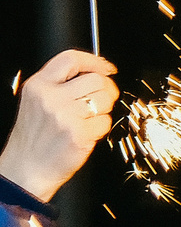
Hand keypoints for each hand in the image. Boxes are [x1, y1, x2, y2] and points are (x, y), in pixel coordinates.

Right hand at [0, 49, 118, 201]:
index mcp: (38, 85)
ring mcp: (65, 116)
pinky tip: (88, 132)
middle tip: (105, 98)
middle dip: (108, 89)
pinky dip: (102, 127)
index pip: (71, 59)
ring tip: (91, 118)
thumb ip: (58, 85)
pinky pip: (105, 122)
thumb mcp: (36, 102)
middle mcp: (50, 97)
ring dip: (105, 108)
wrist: (27, 167)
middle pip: (96, 79)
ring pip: (105, 99)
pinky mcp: (79, 134)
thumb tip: (93, 73)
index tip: (107, 67)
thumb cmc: (34, 137)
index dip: (95, 61)